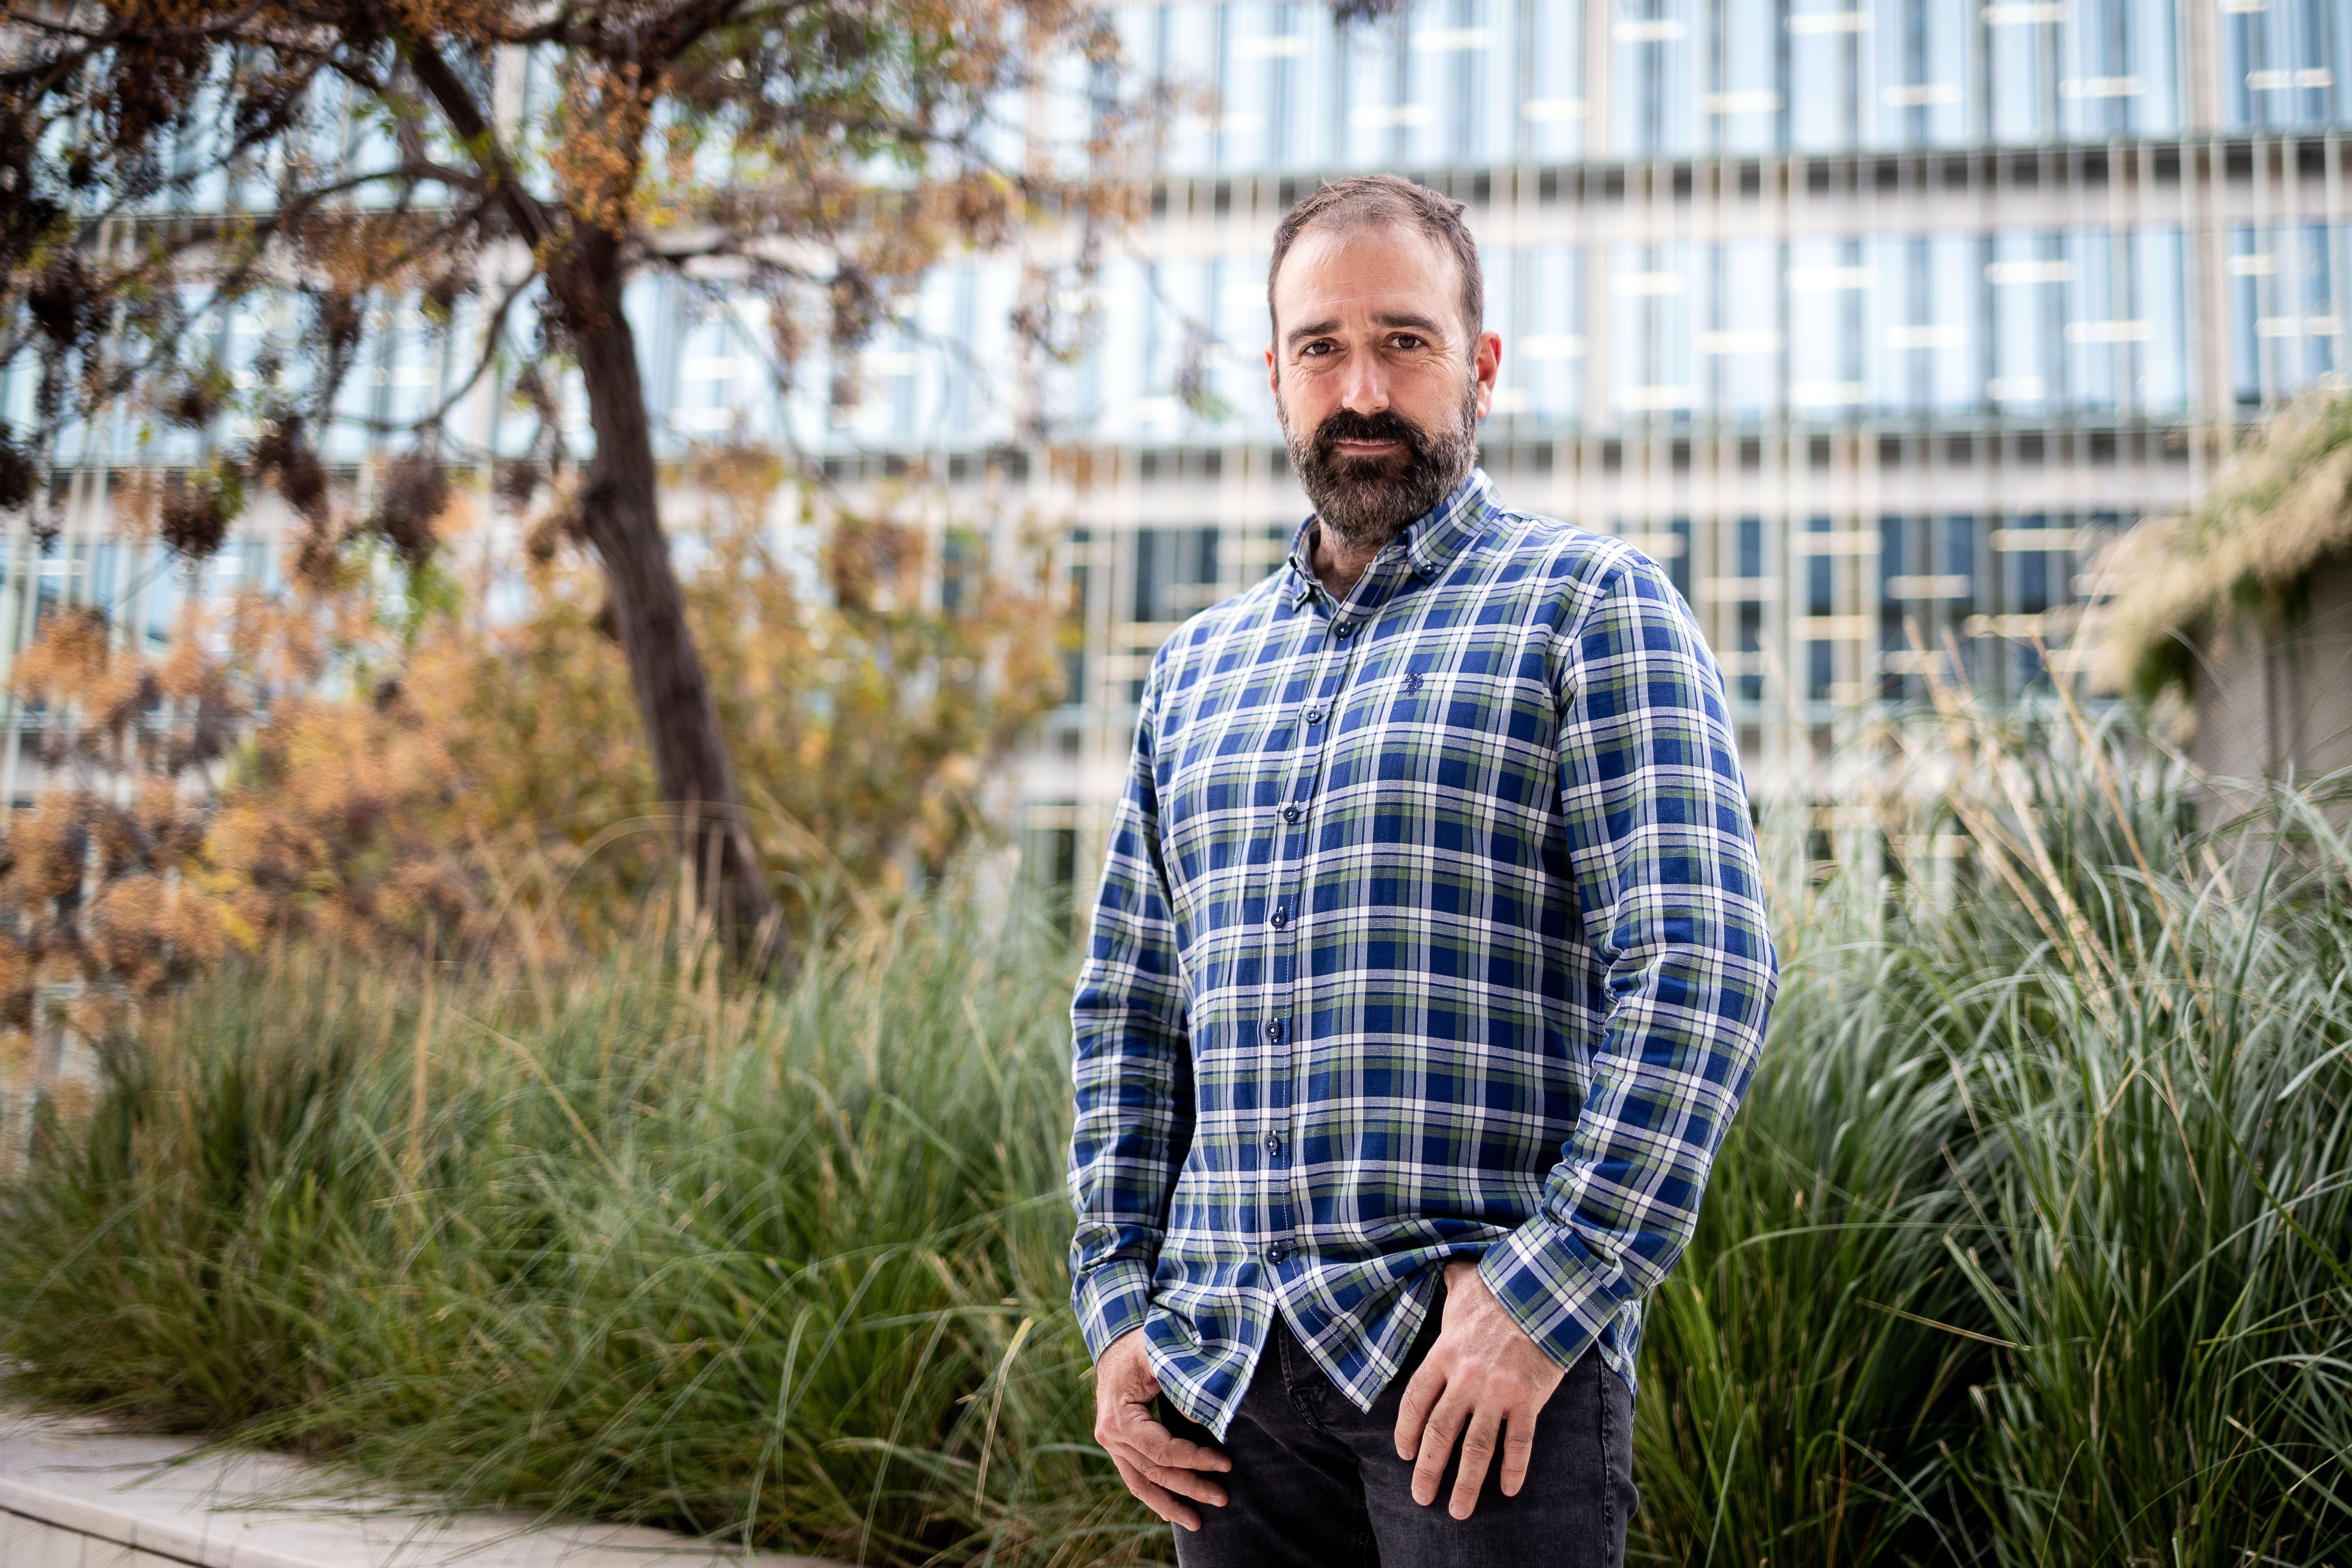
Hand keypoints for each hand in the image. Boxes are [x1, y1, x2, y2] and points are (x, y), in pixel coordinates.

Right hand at [1093, 1328, 1231, 1530]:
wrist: (1114, 1346)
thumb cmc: (1141, 1347)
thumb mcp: (1158, 1354)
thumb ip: (1179, 1381)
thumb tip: (1201, 1420)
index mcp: (1119, 1418)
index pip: (1162, 1451)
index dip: (1195, 1460)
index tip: (1225, 1463)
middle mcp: (1110, 1437)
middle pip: (1155, 1472)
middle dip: (1190, 1487)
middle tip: (1223, 1498)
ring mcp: (1111, 1445)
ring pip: (1142, 1484)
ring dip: (1171, 1504)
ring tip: (1198, 1523)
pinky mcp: (1119, 1447)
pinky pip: (1136, 1478)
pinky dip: (1155, 1496)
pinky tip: (1173, 1511)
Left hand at [1393, 1258, 1566, 1519]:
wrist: (1544, 1288)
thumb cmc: (1501, 1286)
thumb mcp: (1464, 1282)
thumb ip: (1448, 1282)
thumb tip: (1441, 1264)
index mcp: (1444, 1354)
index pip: (1416, 1400)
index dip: (1407, 1430)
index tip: (1405, 1453)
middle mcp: (1465, 1377)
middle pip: (1440, 1432)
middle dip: (1429, 1469)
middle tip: (1421, 1497)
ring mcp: (1497, 1390)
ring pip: (1476, 1446)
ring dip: (1466, 1482)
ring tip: (1457, 1511)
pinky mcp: (1528, 1397)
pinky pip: (1519, 1441)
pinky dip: (1514, 1468)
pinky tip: (1508, 1490)